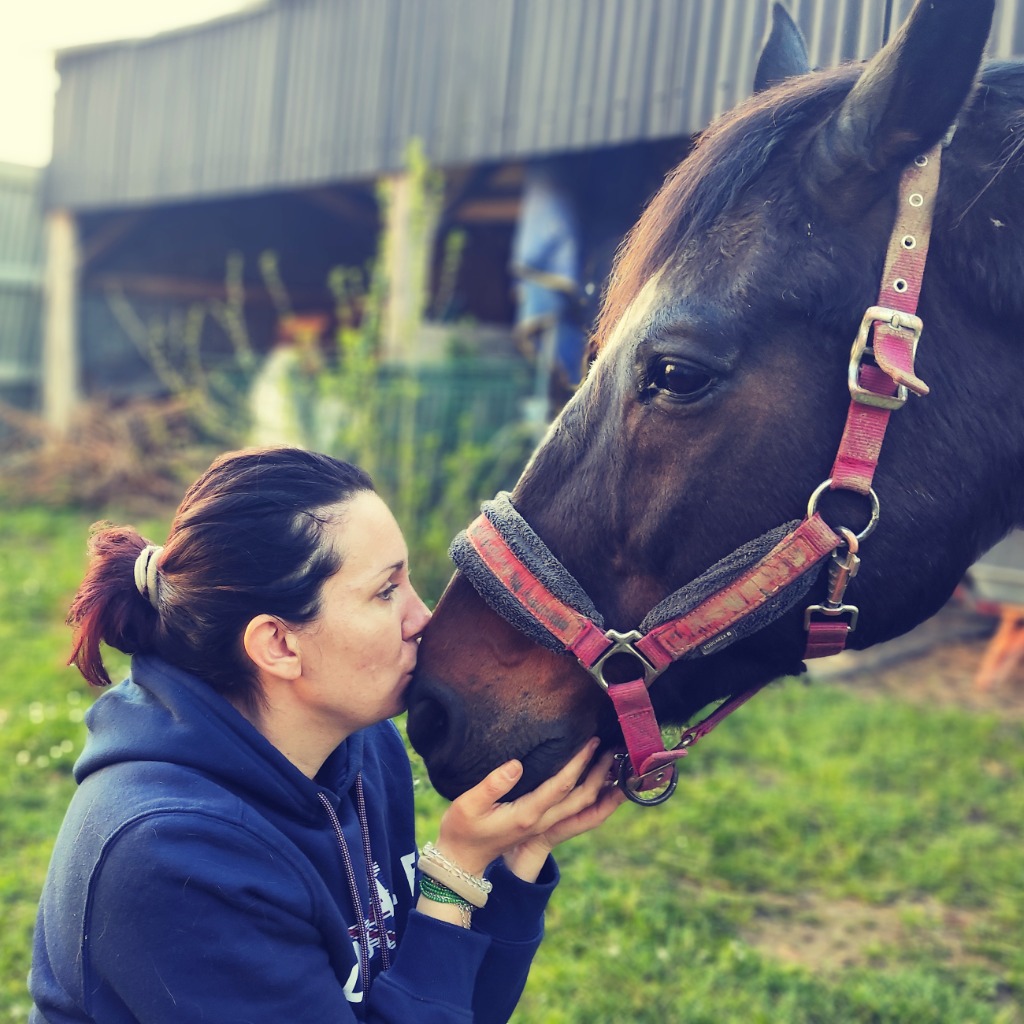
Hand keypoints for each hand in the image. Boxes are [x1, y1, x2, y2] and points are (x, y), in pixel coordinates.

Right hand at [432, 739, 625, 883]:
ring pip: (582, 808)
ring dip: (600, 786)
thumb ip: (492, 785)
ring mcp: (542, 825)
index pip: (561, 786)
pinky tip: (596, 783)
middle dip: (599, 773)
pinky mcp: (539, 824)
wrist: (461, 862)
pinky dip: (591, 799)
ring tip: (612, 764)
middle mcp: (540, 821)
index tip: (590, 742)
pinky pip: (574, 811)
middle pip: (581, 799)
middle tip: (611, 748)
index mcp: (527, 815)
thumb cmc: (461, 830)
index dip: (578, 764)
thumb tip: (517, 764)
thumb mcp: (468, 805)